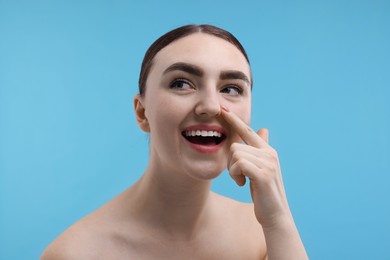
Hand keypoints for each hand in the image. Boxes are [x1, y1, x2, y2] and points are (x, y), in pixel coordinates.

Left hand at [220, 106, 291, 227]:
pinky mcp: (264, 174)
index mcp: (267, 150)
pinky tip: (242, 184)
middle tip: (238, 176)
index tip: (222, 108)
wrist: (275, 215)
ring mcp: (268, 163)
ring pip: (235, 155)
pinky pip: (238, 164)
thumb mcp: (262, 168)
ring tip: (243, 181)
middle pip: (235, 146)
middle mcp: (269, 153)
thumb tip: (263, 130)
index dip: (234, 119)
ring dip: (233, 171)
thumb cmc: (264, 192)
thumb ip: (260, 149)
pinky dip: (235, 175)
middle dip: (230, 162)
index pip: (247, 130)